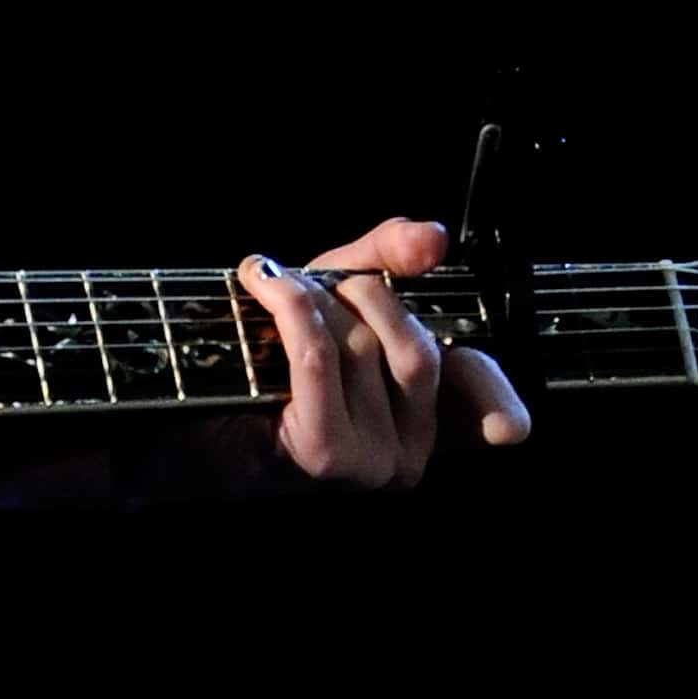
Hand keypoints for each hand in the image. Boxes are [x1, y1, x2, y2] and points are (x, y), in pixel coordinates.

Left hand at [236, 215, 532, 487]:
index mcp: (428, 419)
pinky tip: (261, 280)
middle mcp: (412, 451)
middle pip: (418, 350)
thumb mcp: (334, 293)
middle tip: (316, 281)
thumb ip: (387, 258)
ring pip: (362, 348)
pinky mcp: (326, 455)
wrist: (191, 406)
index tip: (507, 423)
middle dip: (363, 294)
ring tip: (273, 289)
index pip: (482, 397)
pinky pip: (318, 357)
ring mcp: (373, 461)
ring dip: (311, 299)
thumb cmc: (268, 351)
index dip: (494, 394)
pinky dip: (289, 306)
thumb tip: (432, 237)